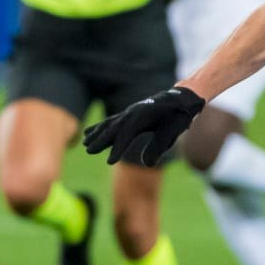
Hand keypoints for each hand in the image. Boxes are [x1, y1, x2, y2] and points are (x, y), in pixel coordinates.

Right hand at [82, 85, 205, 166]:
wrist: (180, 99)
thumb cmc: (177, 117)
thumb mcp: (172, 131)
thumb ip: (160, 146)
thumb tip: (148, 164)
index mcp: (143, 115)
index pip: (127, 133)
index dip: (118, 148)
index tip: (110, 161)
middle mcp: (133, 112)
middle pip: (114, 127)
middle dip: (101, 139)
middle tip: (89, 151)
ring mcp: (129, 113)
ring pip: (110, 124)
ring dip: (97, 134)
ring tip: (85, 144)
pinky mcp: (128, 115)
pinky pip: (111, 122)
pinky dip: (99, 128)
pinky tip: (88, 133)